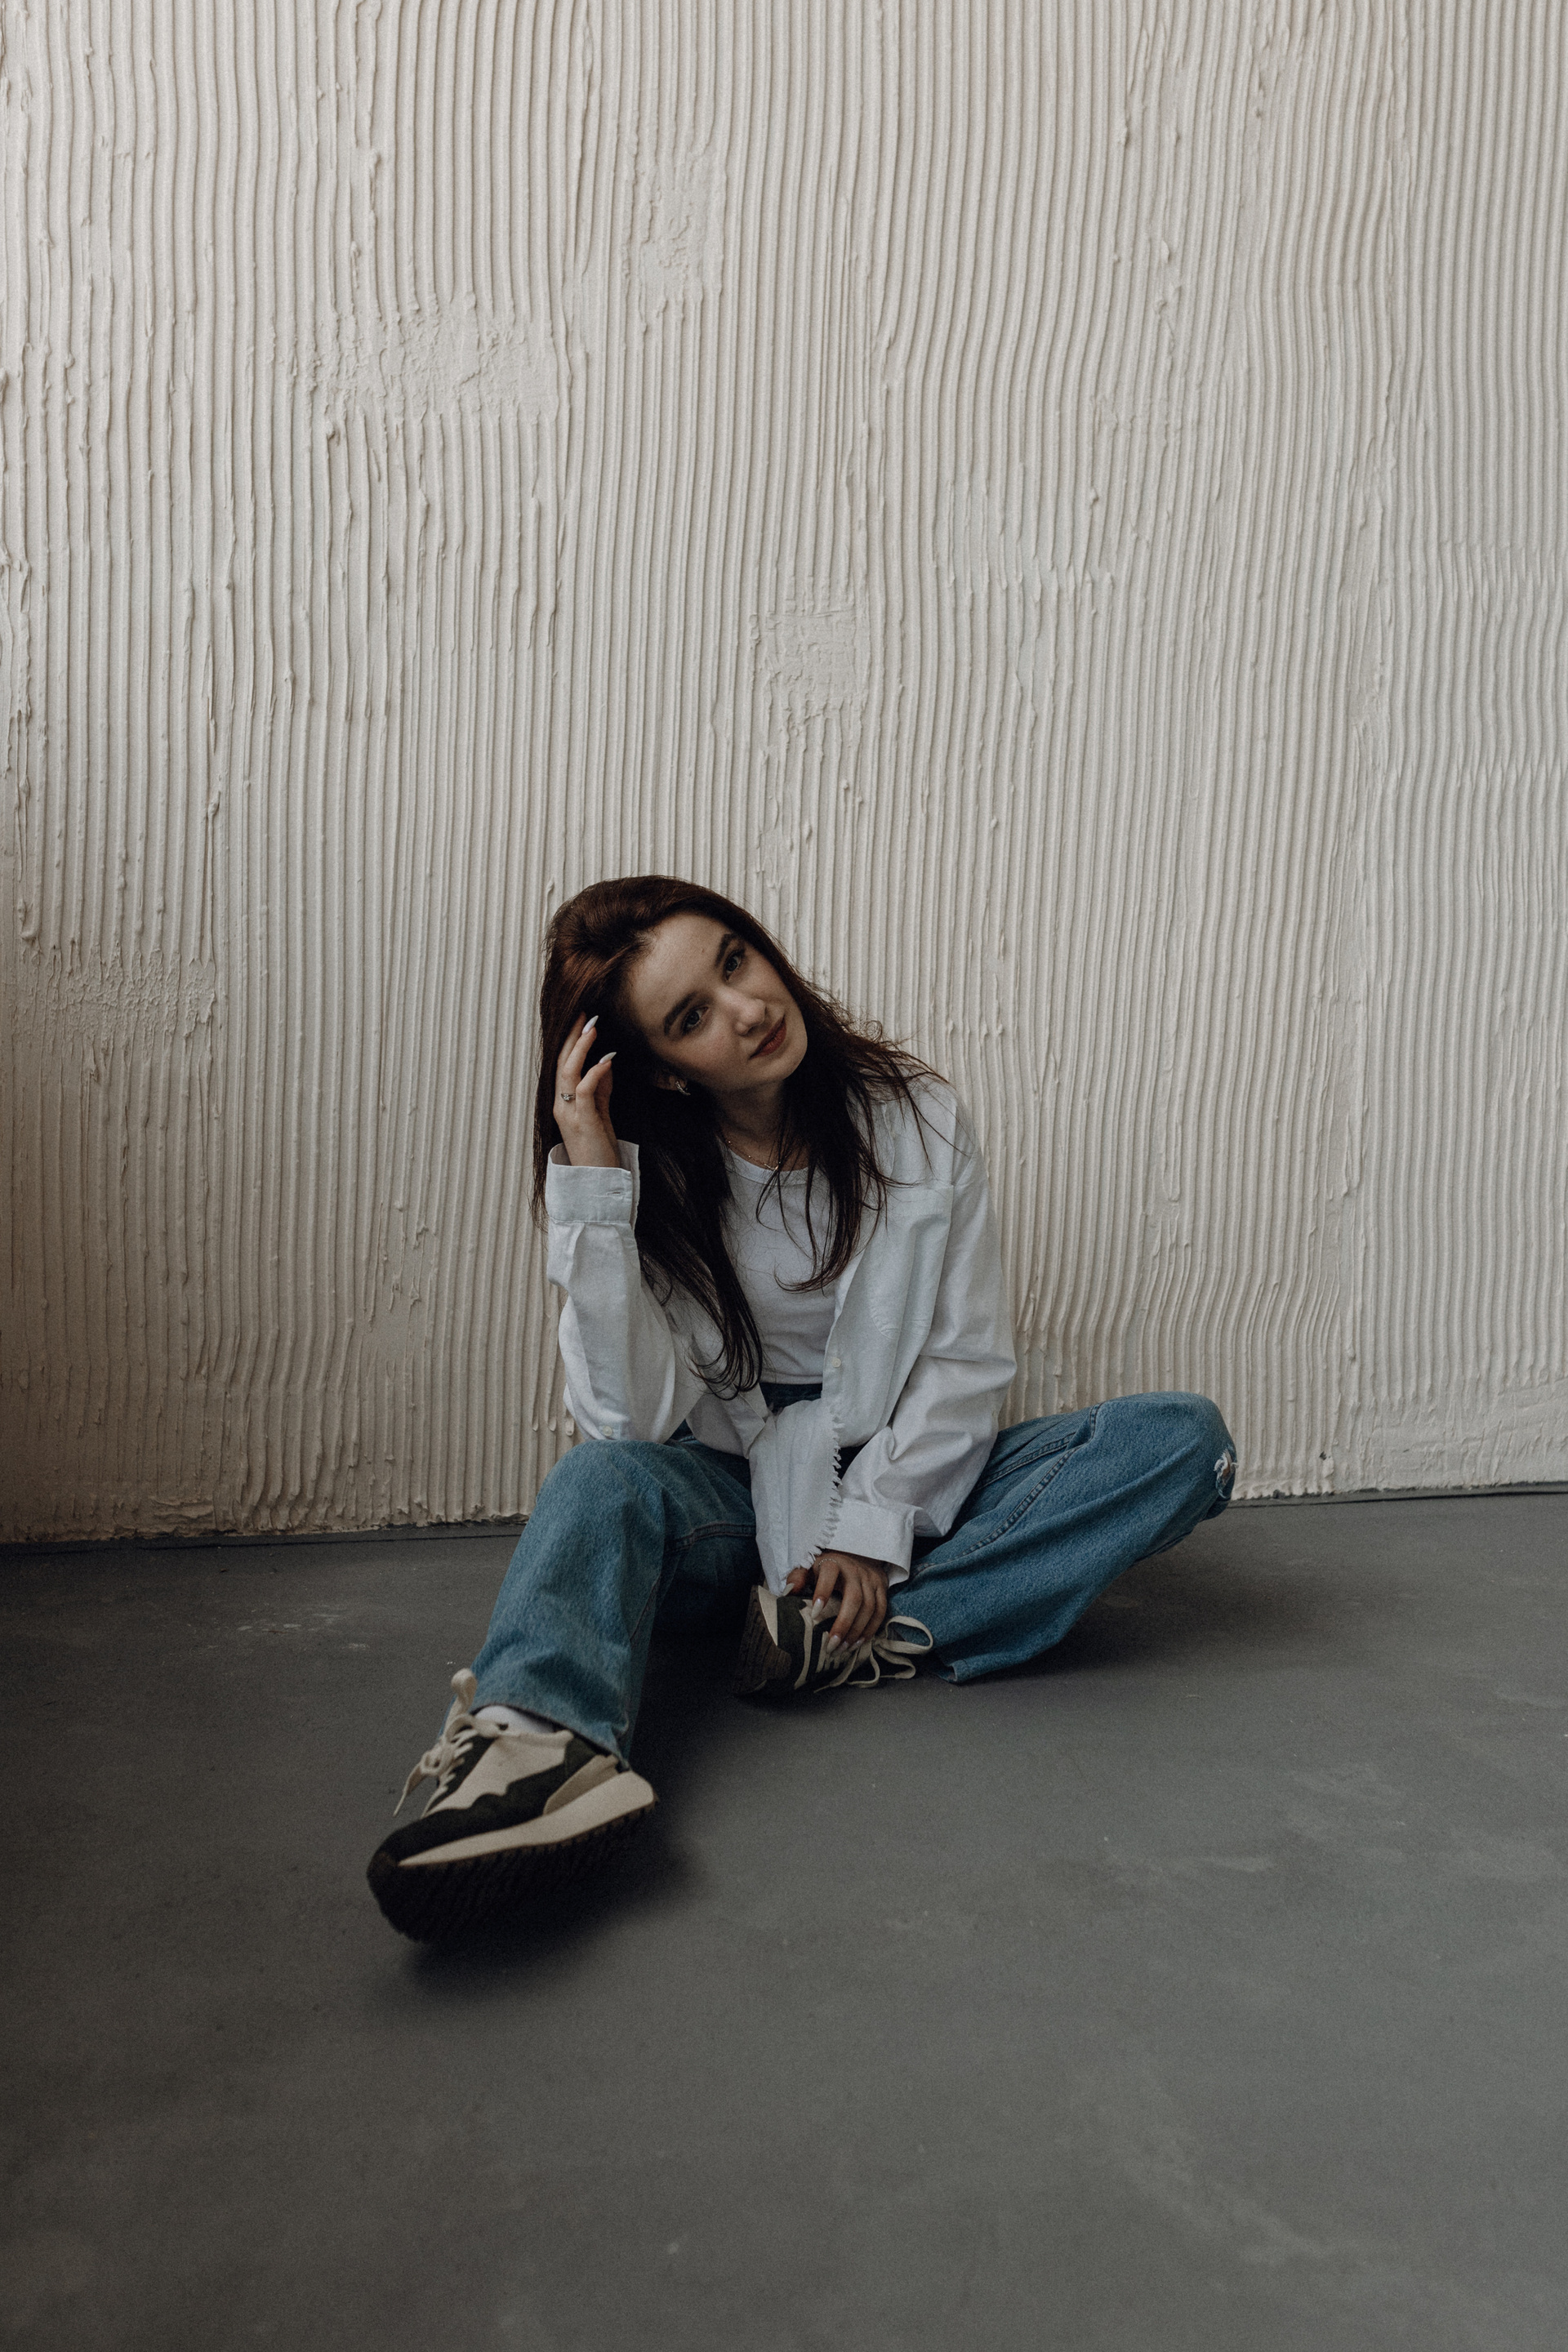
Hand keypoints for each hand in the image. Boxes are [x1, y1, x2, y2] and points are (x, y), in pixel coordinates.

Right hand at [553, 1016, 619, 1168]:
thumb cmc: (599, 1149)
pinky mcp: (583, 1122)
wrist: (598, 1181)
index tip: (583, 1019)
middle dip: (573, 1036)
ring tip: (594, 1028)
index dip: (571, 1041)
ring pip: (569, 1072)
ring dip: (581, 1048)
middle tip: (585, 1014)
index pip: (563, 1064)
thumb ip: (601, 1089)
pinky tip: (606, 1059)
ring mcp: (570, 1113)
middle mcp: (561, 1105)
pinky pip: (585, 1090)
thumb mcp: (600, 1113)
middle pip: (562, 1062)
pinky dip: (595, 1072)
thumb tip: (605, 1062)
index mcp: (563, 1102)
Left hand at [786, 1549, 889, 1650]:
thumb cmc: (826, 1567)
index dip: (823, 1592)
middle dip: (843, 1624)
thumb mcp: (809, 1567)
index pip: (829, 1574)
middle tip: (831, 1645)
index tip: (814, 1614)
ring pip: (869, 1607)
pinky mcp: (882, 1587)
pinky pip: (880, 1611)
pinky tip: (858, 1643)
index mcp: (834, 1562)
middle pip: (854, 1598)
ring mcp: (871, 1579)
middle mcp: (855, 1570)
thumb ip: (798, 1577)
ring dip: (856, 1632)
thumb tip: (789, 1592)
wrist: (856, 1555)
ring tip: (842, 1649)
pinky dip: (871, 1629)